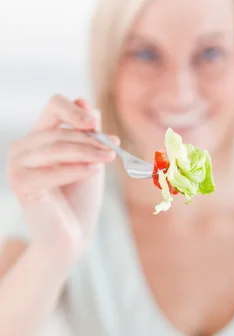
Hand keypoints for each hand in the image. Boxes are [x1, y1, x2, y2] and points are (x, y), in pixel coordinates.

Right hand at [6, 94, 118, 263]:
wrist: (72, 234)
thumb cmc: (80, 195)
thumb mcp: (89, 158)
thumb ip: (87, 132)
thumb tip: (84, 100)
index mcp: (39, 135)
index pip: (54, 106)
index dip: (74, 110)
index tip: (94, 123)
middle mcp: (23, 147)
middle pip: (60, 130)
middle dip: (90, 139)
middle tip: (114, 147)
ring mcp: (17, 165)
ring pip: (57, 148)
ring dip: (88, 152)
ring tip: (110, 158)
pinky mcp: (21, 185)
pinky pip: (51, 171)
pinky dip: (75, 170)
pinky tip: (94, 170)